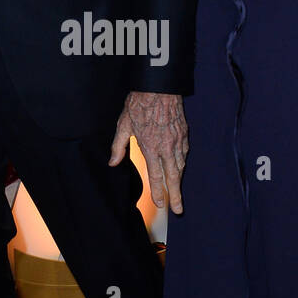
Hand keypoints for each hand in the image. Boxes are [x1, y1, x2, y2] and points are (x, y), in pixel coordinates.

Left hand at [109, 90, 187, 212]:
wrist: (158, 87)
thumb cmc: (139, 104)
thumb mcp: (123, 125)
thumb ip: (118, 146)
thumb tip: (112, 163)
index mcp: (151, 147)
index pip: (156, 176)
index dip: (158, 192)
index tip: (160, 203)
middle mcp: (166, 147)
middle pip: (173, 176)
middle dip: (176, 195)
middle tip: (179, 209)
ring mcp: (178, 140)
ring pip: (181, 166)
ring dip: (179, 180)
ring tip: (178, 193)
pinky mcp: (184, 133)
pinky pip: (184, 153)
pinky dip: (182, 164)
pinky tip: (180, 168)